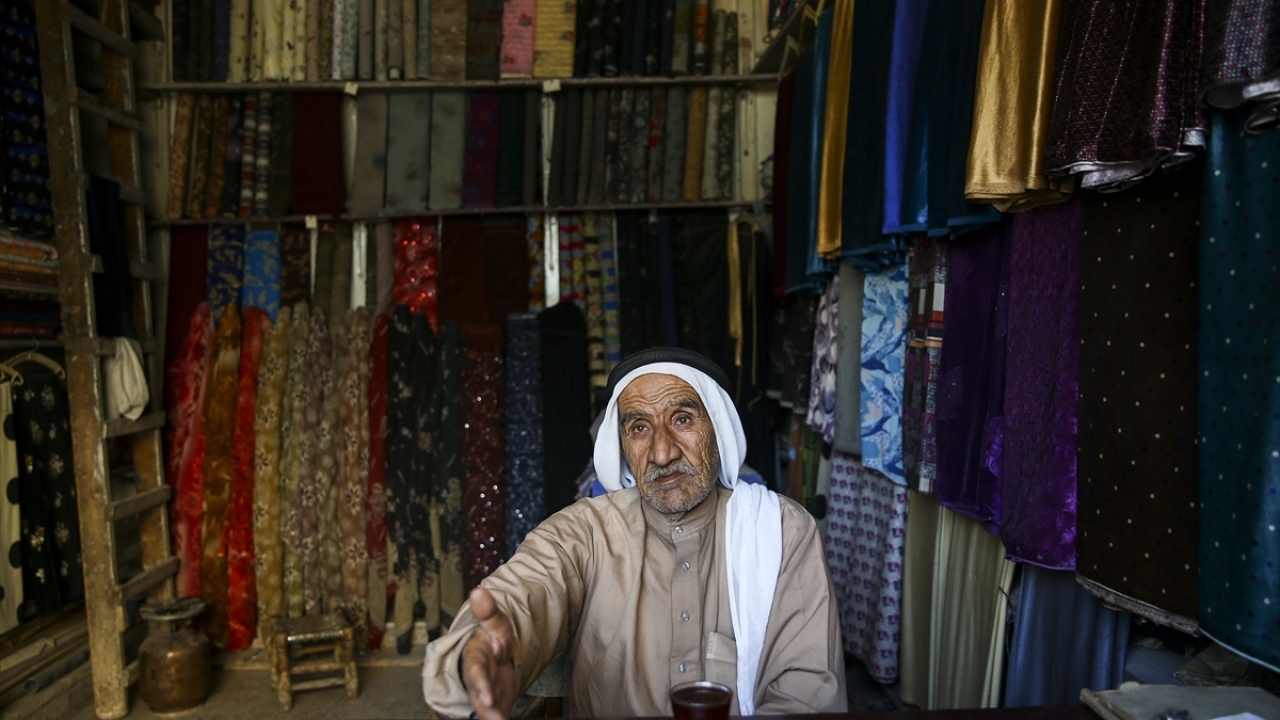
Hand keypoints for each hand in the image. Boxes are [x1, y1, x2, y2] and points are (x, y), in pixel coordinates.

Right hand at [460, 588, 517, 719]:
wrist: (495, 656)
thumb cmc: (493, 640)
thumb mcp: (495, 624)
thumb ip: (488, 611)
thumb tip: (478, 591)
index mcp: (475, 659)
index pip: (475, 673)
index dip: (481, 686)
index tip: (489, 699)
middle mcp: (477, 681)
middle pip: (480, 698)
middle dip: (487, 711)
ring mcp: (486, 696)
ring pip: (488, 712)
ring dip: (495, 718)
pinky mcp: (496, 707)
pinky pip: (498, 716)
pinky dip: (503, 719)